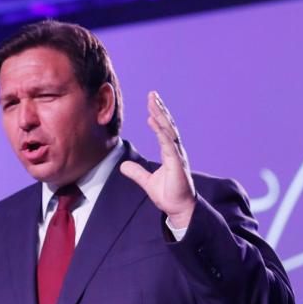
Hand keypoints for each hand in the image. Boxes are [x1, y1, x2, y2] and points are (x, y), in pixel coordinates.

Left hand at [119, 91, 196, 226]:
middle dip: (160, 109)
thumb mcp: (147, 182)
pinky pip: (169, 146)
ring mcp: (177, 156)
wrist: (179, 209)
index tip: (150, 102)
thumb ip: (136, 172)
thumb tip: (123, 166)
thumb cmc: (168, 195)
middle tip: (152, 94)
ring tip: (153, 103)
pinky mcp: (177, 164)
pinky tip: (156, 123)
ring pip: (168, 131)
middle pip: (167, 125)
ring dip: (161, 116)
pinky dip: (163, 133)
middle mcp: (175, 151)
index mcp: (169, 152)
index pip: (163, 129)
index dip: (157, 115)